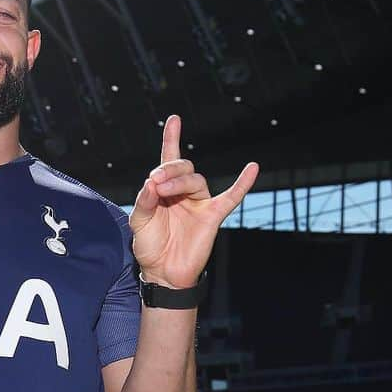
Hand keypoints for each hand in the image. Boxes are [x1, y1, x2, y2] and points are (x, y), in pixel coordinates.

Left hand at [129, 115, 258, 288]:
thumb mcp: (139, 222)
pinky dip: (243, 183)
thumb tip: (152, 182)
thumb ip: (144, 201)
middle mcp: (183, 193)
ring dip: (178, 181)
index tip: (174, 119)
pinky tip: (252, 168)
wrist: (162, 272)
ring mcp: (200, 203)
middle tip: (154, 183)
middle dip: (168, 171)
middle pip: (182, 168)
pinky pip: (232, 197)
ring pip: (196, 180)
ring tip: (162, 191)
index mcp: (164, 190)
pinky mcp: (213, 216)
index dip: (171, 138)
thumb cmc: (150, 246)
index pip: (168, 159)